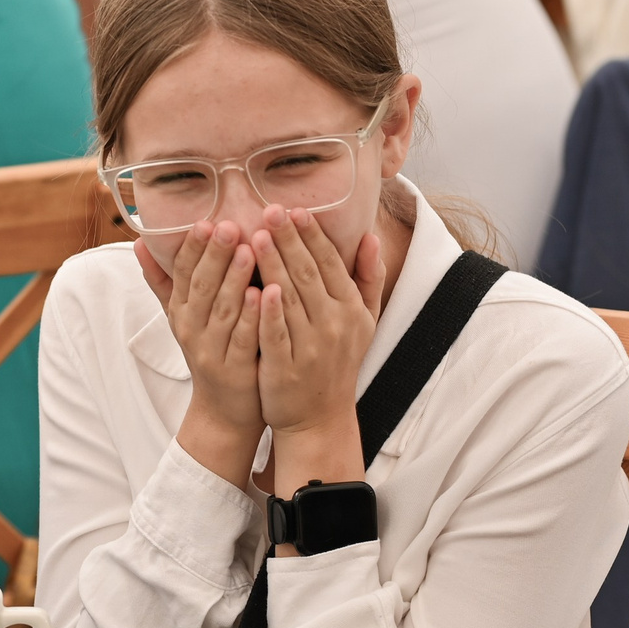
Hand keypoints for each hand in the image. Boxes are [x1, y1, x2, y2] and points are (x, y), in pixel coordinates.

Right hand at [136, 221, 262, 484]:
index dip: (192, 248)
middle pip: (201, 287)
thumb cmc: (210, 352)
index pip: (181, 274)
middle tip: (229, 225)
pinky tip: (262, 294)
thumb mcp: (182, 317)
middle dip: (214, 255)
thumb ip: (163, 280)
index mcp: (181, 312)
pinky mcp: (236, 370)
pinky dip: (252, 317)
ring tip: (248, 250)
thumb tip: (139, 241)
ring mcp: (213, 351)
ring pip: (222, 310)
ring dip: (234, 279)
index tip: (204, 221)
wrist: (224, 412)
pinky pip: (243, 339)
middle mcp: (192, 329)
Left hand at [250, 206, 379, 465]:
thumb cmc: (338, 362)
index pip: (330, 263)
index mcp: (350, 309)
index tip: (295, 209)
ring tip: (256, 236)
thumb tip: (372, 236)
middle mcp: (334, 325)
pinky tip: (258, 288)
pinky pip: (277, 334)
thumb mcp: (364, 322)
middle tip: (269, 210)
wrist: (320, 418)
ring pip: (290, 299)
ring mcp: (310, 347)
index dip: (312, 235)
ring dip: (274, 266)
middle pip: (308, 274)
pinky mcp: (286, 368)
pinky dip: (269, 312)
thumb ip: (368, 278)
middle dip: (288, 240)